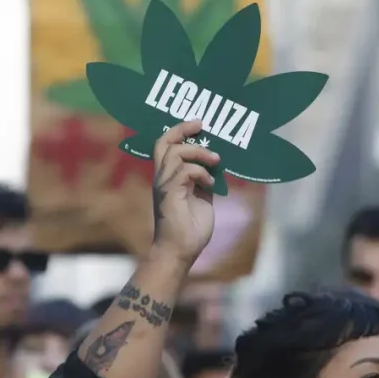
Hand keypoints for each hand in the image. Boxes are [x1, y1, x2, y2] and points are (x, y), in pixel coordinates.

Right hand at [151, 119, 219, 265]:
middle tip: (201, 125)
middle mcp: (162, 178)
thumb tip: (215, 167)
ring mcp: (164, 186)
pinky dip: (201, 172)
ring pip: (175, 153)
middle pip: (163, 142)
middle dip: (182, 129)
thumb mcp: (203, 199)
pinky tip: (210, 183)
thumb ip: (204, 181)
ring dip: (198, 152)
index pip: (166, 145)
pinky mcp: (170, 194)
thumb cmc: (190, 230)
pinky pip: (184, 171)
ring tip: (215, 161)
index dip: (179, 131)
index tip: (198, 125)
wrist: (180, 252)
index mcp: (168, 178)